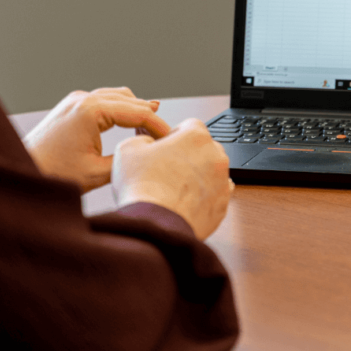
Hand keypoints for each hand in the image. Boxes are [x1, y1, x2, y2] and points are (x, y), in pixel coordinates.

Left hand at [23, 87, 169, 192]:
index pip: (138, 111)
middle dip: (150, 117)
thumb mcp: (97, 172)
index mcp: (91, 110)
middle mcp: (83, 98)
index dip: (159, 126)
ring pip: (119, 96)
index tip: (171, 140)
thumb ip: (127, 158)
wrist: (20, 171)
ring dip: (136, 111)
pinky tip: (130, 124)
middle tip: (165, 137)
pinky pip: (105, 100)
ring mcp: (76, 99)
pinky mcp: (71, 105)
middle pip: (131, 99)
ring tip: (150, 131)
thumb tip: (148, 151)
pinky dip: (121, 110)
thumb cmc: (52, 173)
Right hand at [112, 119, 233, 239]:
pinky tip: (184, 202)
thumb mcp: (128, 149)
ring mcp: (223, 181)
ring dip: (197, 176)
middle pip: (204, 148)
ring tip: (173, 189)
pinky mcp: (223, 204)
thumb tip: (149, 143)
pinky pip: (215, 194)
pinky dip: (203, 196)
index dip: (174, 135)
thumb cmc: (142, 187)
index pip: (190, 125)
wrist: (155, 225)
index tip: (165, 147)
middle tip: (167, 169)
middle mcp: (216, 155)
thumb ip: (143, 138)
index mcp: (196, 136)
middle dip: (188, 155)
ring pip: (211, 172)